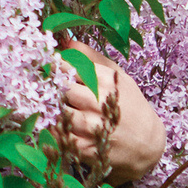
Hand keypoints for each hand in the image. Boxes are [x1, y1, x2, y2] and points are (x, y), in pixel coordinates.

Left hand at [59, 48, 165, 185]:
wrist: (146, 142)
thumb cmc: (128, 104)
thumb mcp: (117, 76)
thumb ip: (90, 58)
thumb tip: (66, 41)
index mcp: (105, 81)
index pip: (69, 66)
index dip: (55, 65)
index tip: (46, 63)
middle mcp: (97, 102)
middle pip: (60, 88)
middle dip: (49, 85)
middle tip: (41, 83)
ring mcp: (90, 126)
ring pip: (55, 110)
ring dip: (49, 106)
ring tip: (47, 103)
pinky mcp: (84, 147)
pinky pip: (57, 134)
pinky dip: (52, 127)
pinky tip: (53, 122)